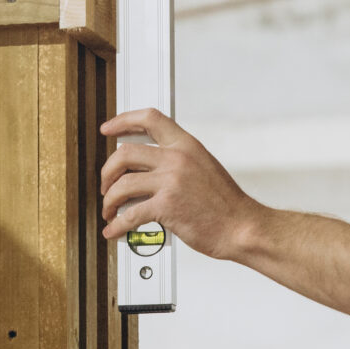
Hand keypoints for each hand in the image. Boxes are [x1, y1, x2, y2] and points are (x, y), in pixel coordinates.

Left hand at [99, 108, 261, 260]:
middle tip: (107, 184)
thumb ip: (177, 162)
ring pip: (122, 184)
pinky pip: (130, 214)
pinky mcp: (167, 206)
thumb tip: (147, 169)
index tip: (108, 128)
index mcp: (187, 145)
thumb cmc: (226, 204)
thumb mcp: (204, 168)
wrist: (242, 227)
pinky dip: (117, 225)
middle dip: (108, 171)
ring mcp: (171, 181)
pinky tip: (115, 230)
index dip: (123, 120)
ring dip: (110, 200)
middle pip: (125, 153)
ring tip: (110, 210)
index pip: (150, 118)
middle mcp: (177, 158)